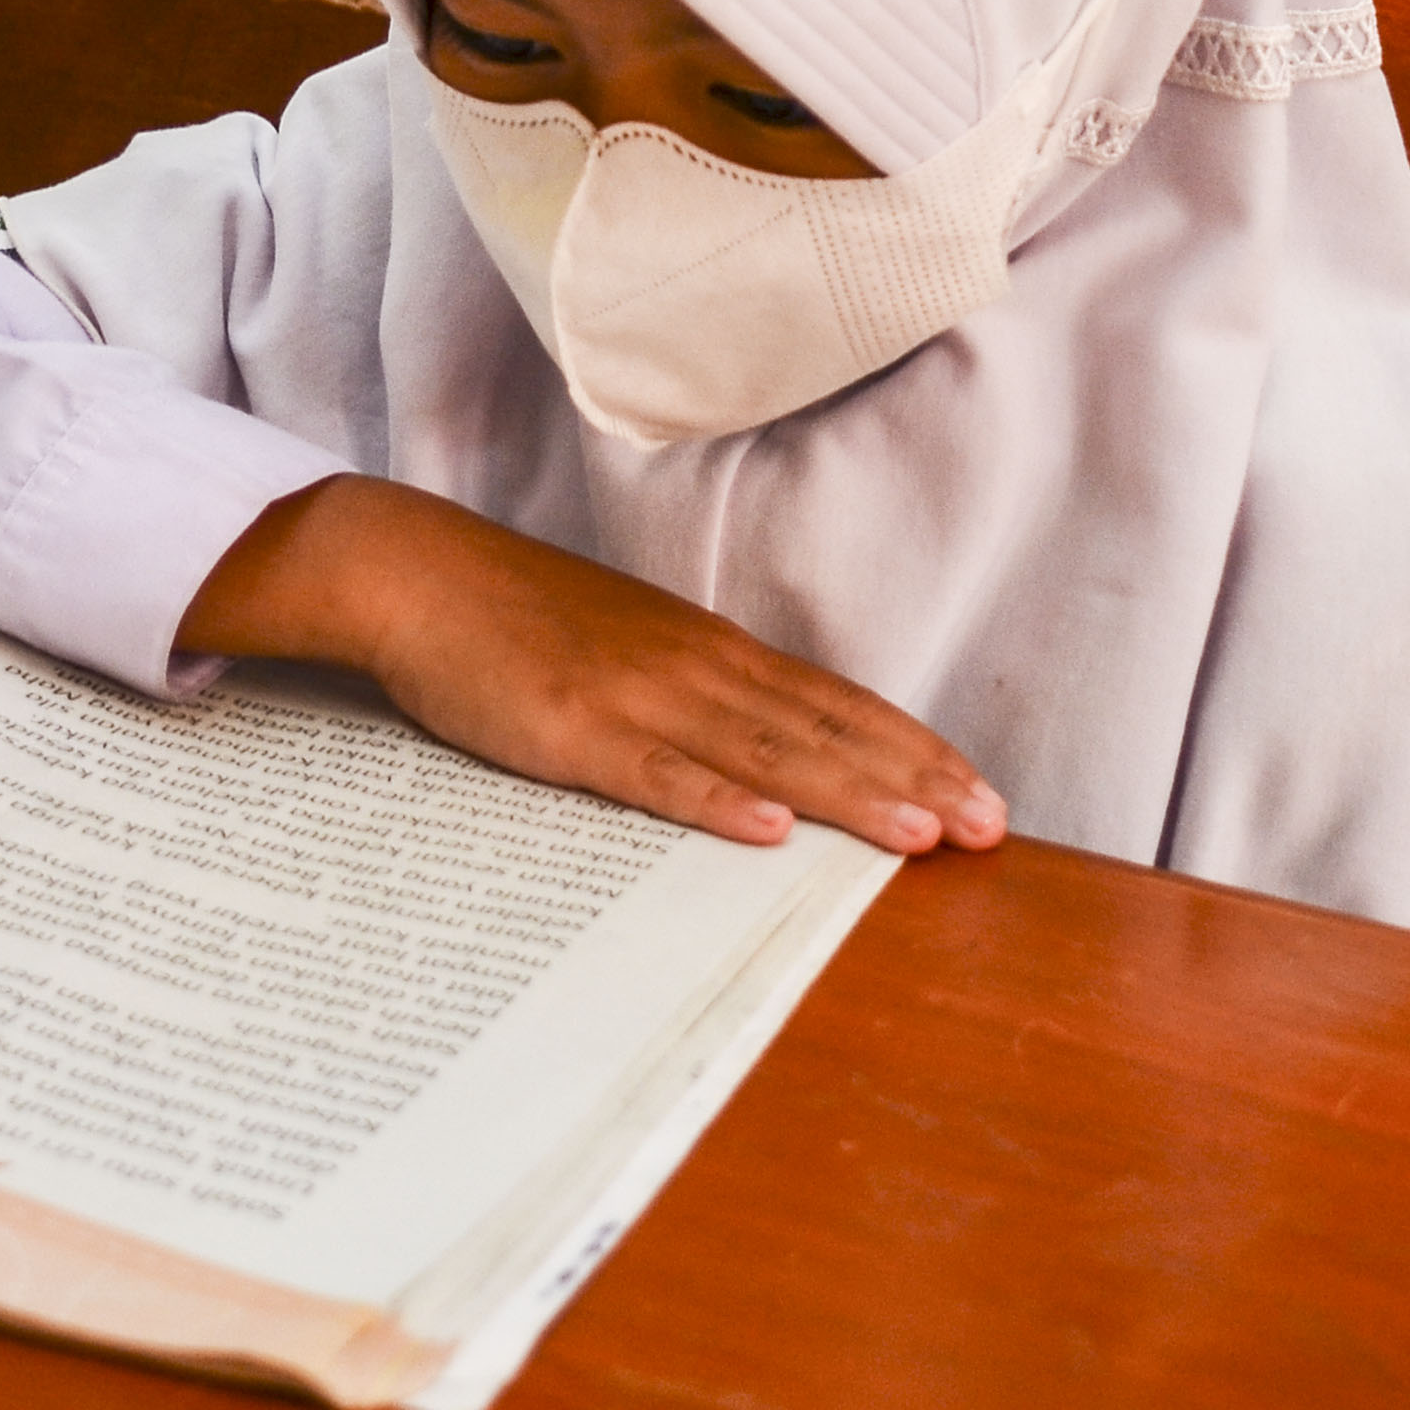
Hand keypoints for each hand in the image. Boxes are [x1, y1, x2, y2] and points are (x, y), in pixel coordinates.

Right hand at [180, 474, 1005, 857]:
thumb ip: (697, 698)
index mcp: (709, 652)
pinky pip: (655, 773)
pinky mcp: (571, 729)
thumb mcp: (629, 650)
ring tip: (919, 835)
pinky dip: (716, 800)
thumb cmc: (519, 619)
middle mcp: (692, 668)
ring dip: (848, 793)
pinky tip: (768, 830)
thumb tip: (768, 758)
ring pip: (763, 751)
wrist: (417, 574)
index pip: (836, 703)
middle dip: (914, 779)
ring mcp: (635, 696)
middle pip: (824, 728)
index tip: (981, 793)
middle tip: (992, 828)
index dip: (912, 749)